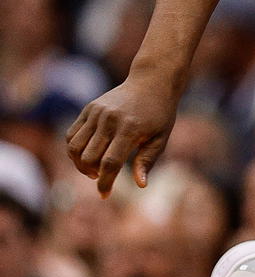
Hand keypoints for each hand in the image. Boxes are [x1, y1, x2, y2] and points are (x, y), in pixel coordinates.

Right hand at [65, 76, 180, 195]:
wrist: (152, 81)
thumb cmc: (160, 113)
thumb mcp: (161, 137)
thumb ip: (147, 160)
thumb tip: (140, 185)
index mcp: (130, 128)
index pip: (110, 163)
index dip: (105, 183)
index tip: (104, 195)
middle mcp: (110, 120)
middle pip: (89, 158)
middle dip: (93, 174)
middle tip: (103, 177)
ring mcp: (97, 113)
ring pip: (74, 148)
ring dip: (80, 164)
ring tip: (94, 168)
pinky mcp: (89, 109)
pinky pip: (71, 135)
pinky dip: (74, 150)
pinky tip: (87, 154)